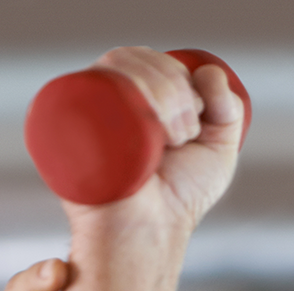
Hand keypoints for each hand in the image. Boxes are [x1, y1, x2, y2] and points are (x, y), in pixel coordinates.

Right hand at [62, 48, 245, 245]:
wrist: (149, 231)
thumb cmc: (178, 198)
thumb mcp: (218, 150)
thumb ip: (227, 109)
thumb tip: (208, 71)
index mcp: (135, 99)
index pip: (154, 59)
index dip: (183, 76)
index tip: (199, 119)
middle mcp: (107, 99)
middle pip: (138, 57)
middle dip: (177, 89)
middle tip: (183, 137)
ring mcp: (85, 108)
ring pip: (120, 64)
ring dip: (162, 95)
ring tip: (171, 141)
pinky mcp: (65, 120)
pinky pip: (94, 82)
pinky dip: (133, 93)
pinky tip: (151, 131)